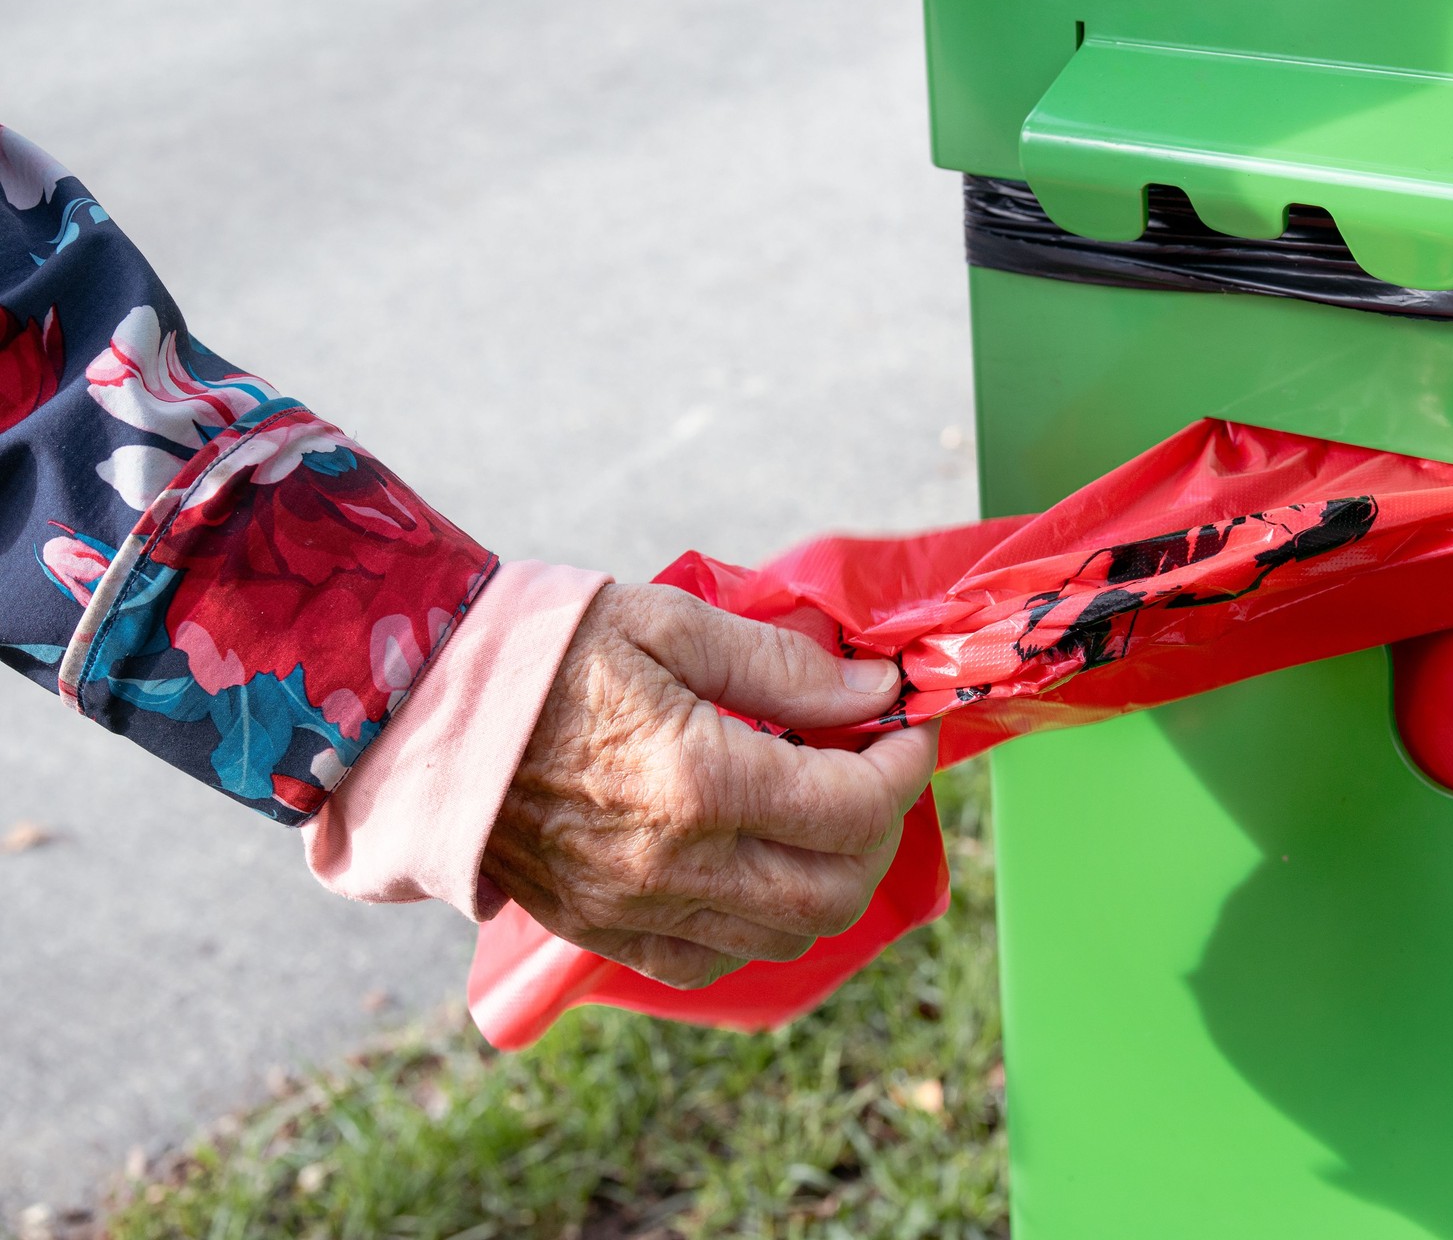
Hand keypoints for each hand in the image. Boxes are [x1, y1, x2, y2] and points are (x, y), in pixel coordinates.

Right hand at [481, 583, 937, 988]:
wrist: (419, 710)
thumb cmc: (544, 650)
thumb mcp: (670, 622)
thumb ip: (783, 665)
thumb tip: (874, 692)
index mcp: (699, 779)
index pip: (855, 804)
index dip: (906, 763)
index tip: (906, 725)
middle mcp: (678, 863)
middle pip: (839, 887)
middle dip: (882, 826)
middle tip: (873, 768)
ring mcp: (638, 910)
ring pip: (789, 933)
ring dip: (832, 876)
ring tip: (821, 810)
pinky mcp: (605, 932)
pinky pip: (716, 958)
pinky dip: (762, 920)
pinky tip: (756, 859)